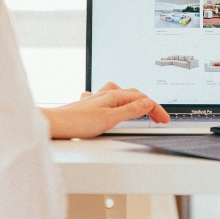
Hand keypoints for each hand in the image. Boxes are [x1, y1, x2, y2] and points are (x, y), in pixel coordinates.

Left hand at [42, 82, 169, 138]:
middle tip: (158, 118)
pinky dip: (116, 102)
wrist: (55, 124)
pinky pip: (107, 99)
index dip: (156, 109)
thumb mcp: (110, 119)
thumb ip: (130, 110)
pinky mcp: (88, 106)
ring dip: (133, 100)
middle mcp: (105, 94)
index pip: (142, 99)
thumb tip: (148, 102)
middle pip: (133, 95)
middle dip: (148, 105)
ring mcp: (96, 99)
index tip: (164, 119)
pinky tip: (112, 106)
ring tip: (140, 108)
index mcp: (113, 96)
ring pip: (120, 94)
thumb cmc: (77, 122)